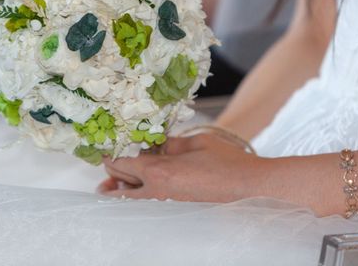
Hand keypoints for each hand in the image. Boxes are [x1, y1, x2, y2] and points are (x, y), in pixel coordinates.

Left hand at [98, 133, 272, 201]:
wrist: (252, 190)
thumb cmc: (227, 164)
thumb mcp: (195, 143)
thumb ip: (169, 144)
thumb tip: (154, 144)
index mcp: (159, 171)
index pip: (122, 163)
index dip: (111, 155)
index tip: (105, 150)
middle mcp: (157, 193)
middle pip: (120, 186)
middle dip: (111, 176)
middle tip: (107, 172)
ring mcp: (166, 207)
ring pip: (131, 202)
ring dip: (121, 192)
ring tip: (114, 187)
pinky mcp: (176, 215)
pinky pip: (148, 207)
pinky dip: (138, 200)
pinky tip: (139, 195)